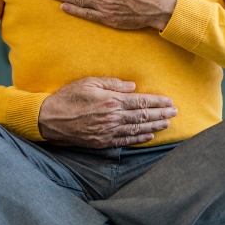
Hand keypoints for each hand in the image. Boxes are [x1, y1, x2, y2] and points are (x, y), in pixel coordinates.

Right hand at [37, 77, 176, 147]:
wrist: (49, 118)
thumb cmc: (68, 97)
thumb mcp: (90, 82)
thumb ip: (113, 84)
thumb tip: (133, 87)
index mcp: (111, 101)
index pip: (141, 102)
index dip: (157, 102)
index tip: (169, 101)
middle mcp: (112, 118)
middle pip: (142, 117)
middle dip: (161, 114)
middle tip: (175, 113)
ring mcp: (107, 132)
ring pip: (136, 130)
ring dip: (154, 127)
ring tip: (167, 124)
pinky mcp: (101, 142)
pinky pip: (124, 141)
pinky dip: (138, 139)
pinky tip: (148, 137)